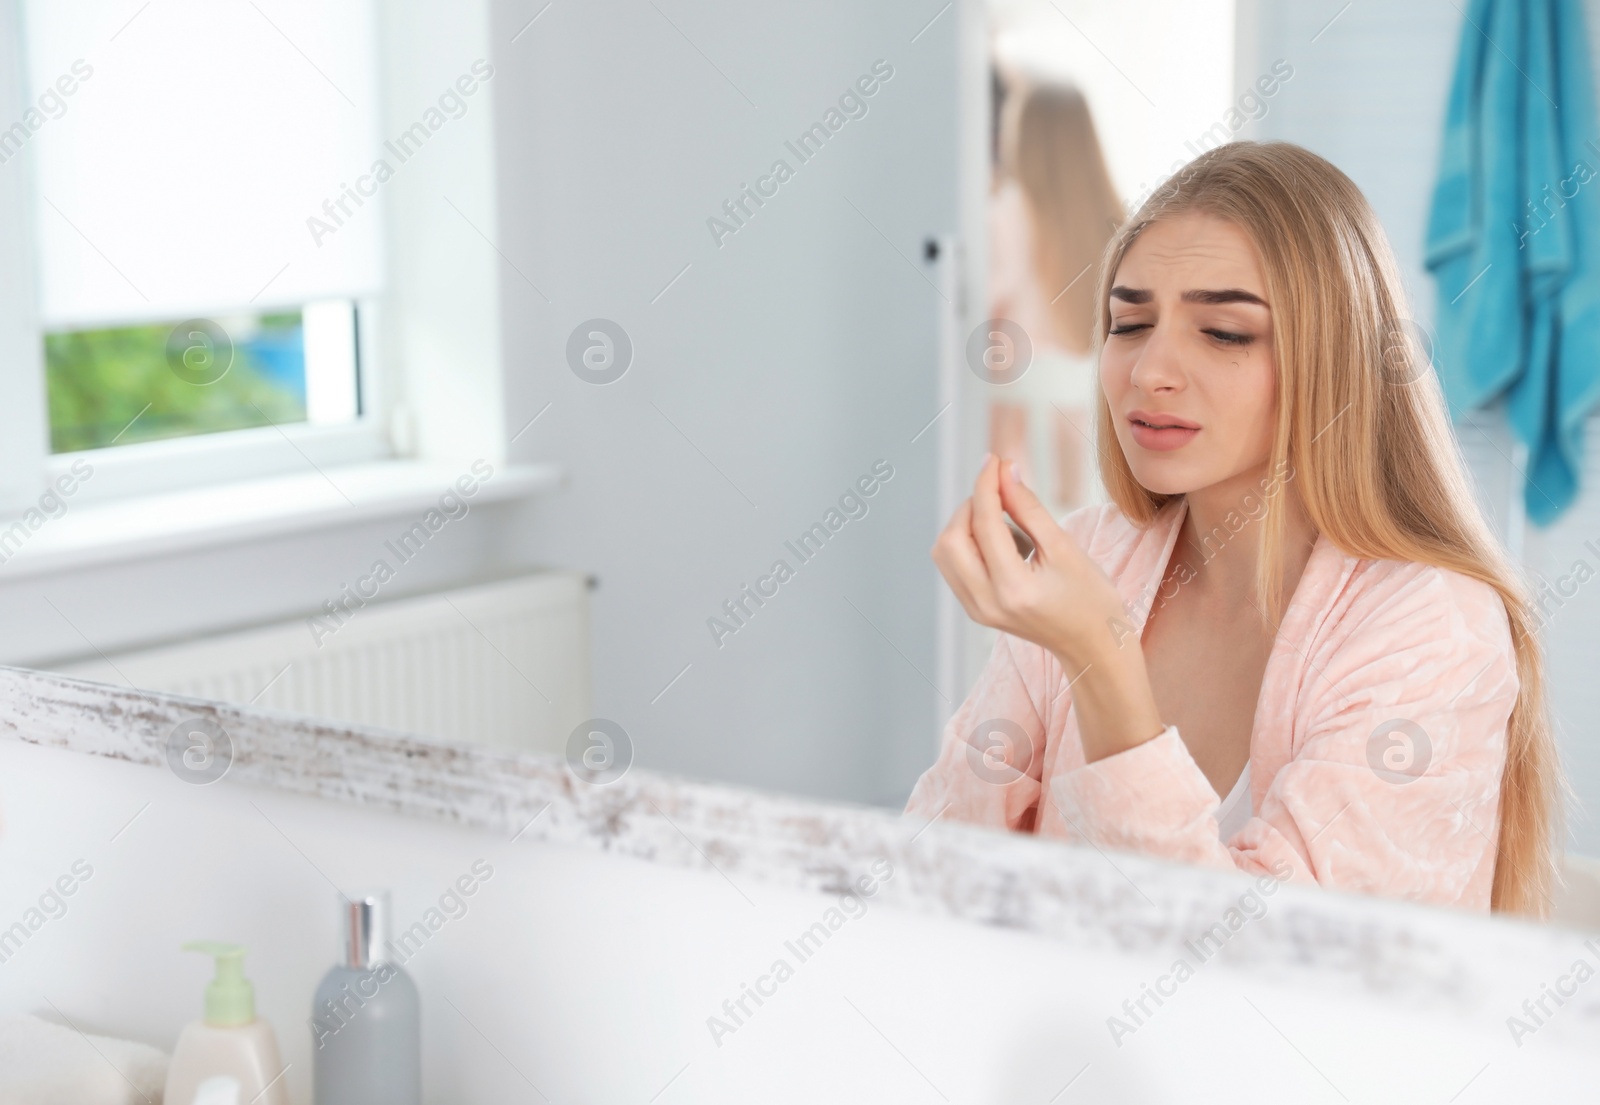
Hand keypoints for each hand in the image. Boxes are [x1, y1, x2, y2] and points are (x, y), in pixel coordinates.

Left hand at [932, 454, 1131, 673]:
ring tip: (1009, 525)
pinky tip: (1005, 544)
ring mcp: (976, 611)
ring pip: (946, 553)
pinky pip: (955, 566)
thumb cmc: (1090, 597)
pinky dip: (970, 544)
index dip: (986, 485)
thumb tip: (1005, 470)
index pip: (985, 525)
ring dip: (967, 525)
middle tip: (1002, 492)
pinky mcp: (975, 610)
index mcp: (1014, 589)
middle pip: (951, 539)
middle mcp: (986, 604)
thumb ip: (1029, 508)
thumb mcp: (1065, 548)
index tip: (994, 459)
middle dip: (971, 506)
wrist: (1092, 646)